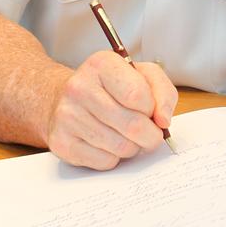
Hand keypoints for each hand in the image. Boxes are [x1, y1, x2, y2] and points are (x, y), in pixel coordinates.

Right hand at [43, 50, 177, 169]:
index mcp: (101, 64)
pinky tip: (108, 143)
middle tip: (150, 133)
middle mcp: (79, 87)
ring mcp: (68, 116)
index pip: (137, 95)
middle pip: (132, 125)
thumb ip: (162, 92)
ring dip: (133, 147)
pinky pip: (104, 162)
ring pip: (121, 147)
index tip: (150, 110)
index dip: (152, 109)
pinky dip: (114, 157)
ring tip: (127, 135)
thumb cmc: (111, 88)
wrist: (67, 98)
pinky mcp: (62, 143)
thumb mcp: (142, 76)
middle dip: (150, 135)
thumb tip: (163, 120)